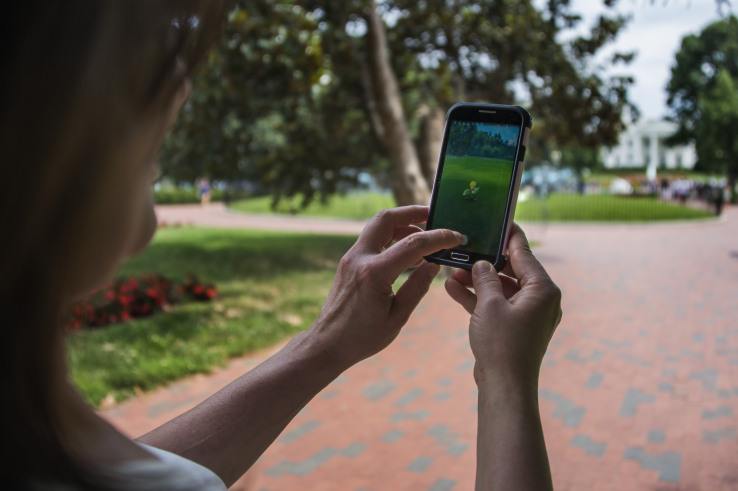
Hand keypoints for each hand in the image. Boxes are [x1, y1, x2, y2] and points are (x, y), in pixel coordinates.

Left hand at [310, 206, 463, 367]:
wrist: (327, 344)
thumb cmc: (362, 337)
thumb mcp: (397, 317)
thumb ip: (418, 287)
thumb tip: (435, 264)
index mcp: (374, 273)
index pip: (413, 244)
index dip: (439, 238)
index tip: (456, 237)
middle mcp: (360, 258)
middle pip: (386, 218)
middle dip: (412, 212)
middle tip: (434, 216)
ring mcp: (351, 258)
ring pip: (377, 226)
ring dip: (401, 224)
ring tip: (424, 236)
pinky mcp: (348, 262)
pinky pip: (372, 240)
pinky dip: (391, 237)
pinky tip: (407, 252)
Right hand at [444, 224, 561, 390]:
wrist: (504, 386)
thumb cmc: (501, 344)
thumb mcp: (489, 304)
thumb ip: (485, 278)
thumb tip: (481, 264)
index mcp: (543, 289)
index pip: (524, 253)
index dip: (509, 236)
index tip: (499, 219)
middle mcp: (540, 299)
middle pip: (511, 270)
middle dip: (485, 262)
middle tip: (465, 248)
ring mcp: (527, 315)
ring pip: (500, 288)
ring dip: (477, 280)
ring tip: (451, 271)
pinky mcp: (514, 327)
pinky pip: (496, 305)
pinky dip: (478, 298)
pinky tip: (452, 289)